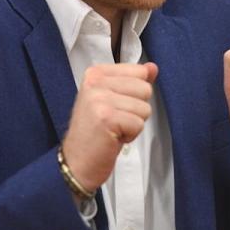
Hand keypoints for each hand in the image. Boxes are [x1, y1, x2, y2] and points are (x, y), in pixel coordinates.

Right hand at [61, 63, 157, 192]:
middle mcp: (95, 82)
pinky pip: (138, 123)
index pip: (139, 71)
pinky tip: (113, 137)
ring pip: (144, 107)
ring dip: (134, 124)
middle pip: (145, 88)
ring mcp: (99, 98)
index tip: (116, 106)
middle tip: (115, 120)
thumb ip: (133, 81)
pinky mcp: (106, 117)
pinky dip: (130, 135)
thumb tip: (153, 67)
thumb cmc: (96, 133)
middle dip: (137, 110)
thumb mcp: (113, 100)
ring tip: (114, 129)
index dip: (135, 94)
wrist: (76, 162)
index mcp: (96, 73)